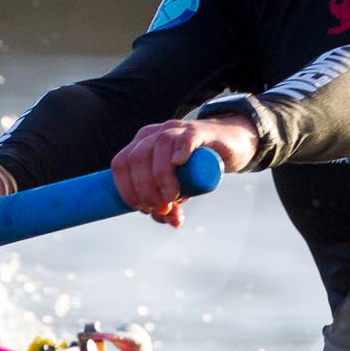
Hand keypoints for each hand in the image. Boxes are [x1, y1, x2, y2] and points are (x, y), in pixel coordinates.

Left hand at [111, 117, 255, 227]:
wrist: (228, 143)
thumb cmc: (196, 166)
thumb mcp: (180, 187)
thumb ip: (171, 204)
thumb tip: (170, 221)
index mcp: (141, 145)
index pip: (121, 164)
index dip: (127, 189)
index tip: (142, 208)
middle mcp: (154, 134)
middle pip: (137, 157)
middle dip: (145, 187)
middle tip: (161, 206)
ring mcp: (176, 129)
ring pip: (160, 146)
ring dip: (162, 176)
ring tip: (172, 196)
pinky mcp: (199, 131)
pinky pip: (185, 137)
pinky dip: (180, 150)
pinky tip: (179, 163)